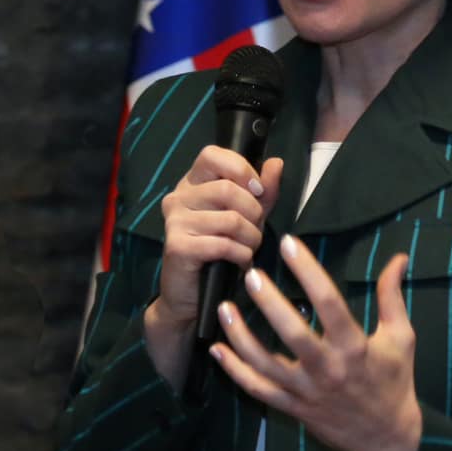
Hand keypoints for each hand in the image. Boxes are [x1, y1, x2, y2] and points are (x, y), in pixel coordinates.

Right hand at [144, 147, 282, 387]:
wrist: (192, 296)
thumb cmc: (221, 251)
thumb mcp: (249, 216)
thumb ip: (263, 190)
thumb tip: (276, 162)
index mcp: (192, 183)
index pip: (212, 154)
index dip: (241, 169)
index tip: (258, 191)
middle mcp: (178, 197)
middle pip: (227, 189)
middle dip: (254, 212)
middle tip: (255, 231)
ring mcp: (174, 221)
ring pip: (230, 219)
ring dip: (251, 237)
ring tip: (249, 249)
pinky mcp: (177, 246)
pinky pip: (222, 244)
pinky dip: (241, 254)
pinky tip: (240, 261)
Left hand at [212, 235, 422, 450]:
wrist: (388, 439)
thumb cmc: (394, 382)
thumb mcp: (401, 337)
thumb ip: (392, 296)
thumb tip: (398, 257)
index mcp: (355, 348)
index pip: (330, 303)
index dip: (309, 271)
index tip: (290, 244)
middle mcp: (328, 370)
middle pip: (293, 334)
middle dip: (270, 303)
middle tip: (251, 275)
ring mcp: (307, 392)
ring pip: (266, 365)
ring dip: (241, 337)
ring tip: (224, 308)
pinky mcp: (293, 408)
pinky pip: (258, 390)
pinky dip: (235, 371)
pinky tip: (218, 350)